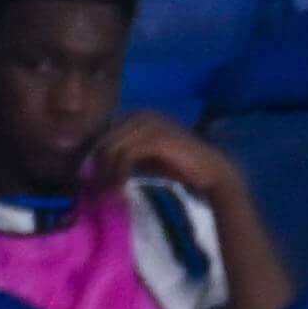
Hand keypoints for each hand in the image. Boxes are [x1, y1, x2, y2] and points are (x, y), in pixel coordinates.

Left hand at [86, 111, 244, 200]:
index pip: (103, 134)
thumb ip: (124, 155)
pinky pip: (125, 155)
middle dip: (98, 168)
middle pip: (103, 140)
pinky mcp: (154, 138)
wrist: (211, 171)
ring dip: (107, 174)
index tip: (96, 182)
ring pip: (111, 148)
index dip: (96, 159)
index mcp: (135, 115)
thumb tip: (98, 165)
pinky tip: (121, 189)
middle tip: (99, 192)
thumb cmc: (180, 166)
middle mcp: (138, 114)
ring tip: (110, 194)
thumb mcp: (146, 158)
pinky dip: (119, 174)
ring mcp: (146, 124)